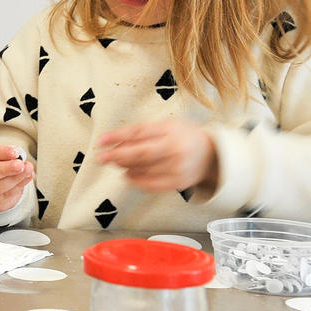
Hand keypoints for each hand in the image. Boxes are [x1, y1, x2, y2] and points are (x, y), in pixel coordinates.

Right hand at [0, 142, 33, 211]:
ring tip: (27, 170)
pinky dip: (18, 187)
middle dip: (4, 169)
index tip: (15, 152)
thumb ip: (5, 153)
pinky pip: (4, 197)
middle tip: (20, 165)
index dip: (0, 152)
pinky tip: (26, 178)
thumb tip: (19, 155)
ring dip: (14, 179)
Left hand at [96, 119, 217, 192]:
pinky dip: (135, 181)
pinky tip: (127, 175)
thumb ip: (141, 132)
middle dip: (116, 156)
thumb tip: (115, 142)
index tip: (100, 141)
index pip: (137, 133)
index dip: (116, 137)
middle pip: (139, 154)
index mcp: (170, 131)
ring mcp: (177, 168)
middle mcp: (174, 149)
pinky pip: (151, 185)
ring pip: (143, 170)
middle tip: (100, 158)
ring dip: (124, 167)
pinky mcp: (177, 183)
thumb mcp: (165, 125)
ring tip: (115, 163)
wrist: (210, 154)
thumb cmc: (182, 136)